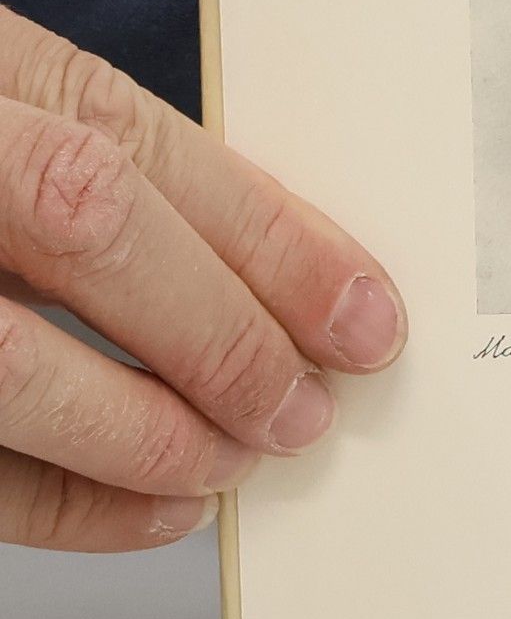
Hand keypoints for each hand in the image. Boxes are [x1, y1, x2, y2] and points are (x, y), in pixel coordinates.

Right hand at [0, 7, 407, 550]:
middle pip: (88, 228)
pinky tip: (155, 511)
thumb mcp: (2, 107)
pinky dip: (68, 504)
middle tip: (307, 409)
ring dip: (151, 431)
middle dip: (224, 334)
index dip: (269, 237)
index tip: (367, 317)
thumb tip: (288, 276)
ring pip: (10, 364)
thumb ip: (102, 165)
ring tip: (240, 459)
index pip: (130, 144)